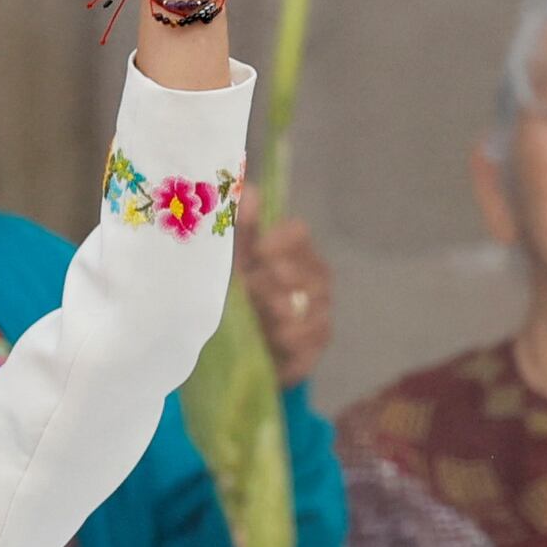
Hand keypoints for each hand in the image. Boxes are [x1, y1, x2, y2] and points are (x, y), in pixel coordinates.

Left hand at [240, 218, 335, 388]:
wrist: (226, 355)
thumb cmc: (230, 298)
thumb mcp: (228, 263)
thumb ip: (238, 229)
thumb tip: (250, 192)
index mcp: (294, 251)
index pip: (298, 232)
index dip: (278, 242)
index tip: (257, 252)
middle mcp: (315, 279)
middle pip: (302, 272)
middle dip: (268, 284)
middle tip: (246, 293)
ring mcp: (319, 315)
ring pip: (305, 310)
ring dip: (274, 315)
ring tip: (254, 320)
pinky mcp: (313, 350)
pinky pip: (306, 343)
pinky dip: (284, 342)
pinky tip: (268, 341)